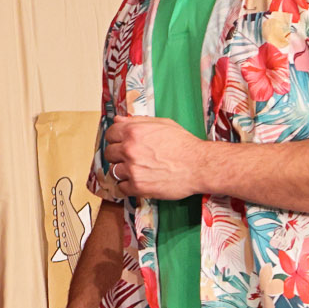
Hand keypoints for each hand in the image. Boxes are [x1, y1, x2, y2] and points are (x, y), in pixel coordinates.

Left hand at [98, 116, 213, 202]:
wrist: (199, 166)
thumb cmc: (184, 144)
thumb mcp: (162, 124)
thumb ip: (137, 121)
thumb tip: (118, 120)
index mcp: (134, 132)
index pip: (110, 134)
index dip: (116, 139)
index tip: (121, 143)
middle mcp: (130, 149)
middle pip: (109, 153)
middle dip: (118, 155)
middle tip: (131, 158)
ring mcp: (132, 169)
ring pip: (114, 171)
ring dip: (123, 171)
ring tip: (138, 170)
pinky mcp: (137, 187)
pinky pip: (121, 188)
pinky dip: (127, 186)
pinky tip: (139, 181)